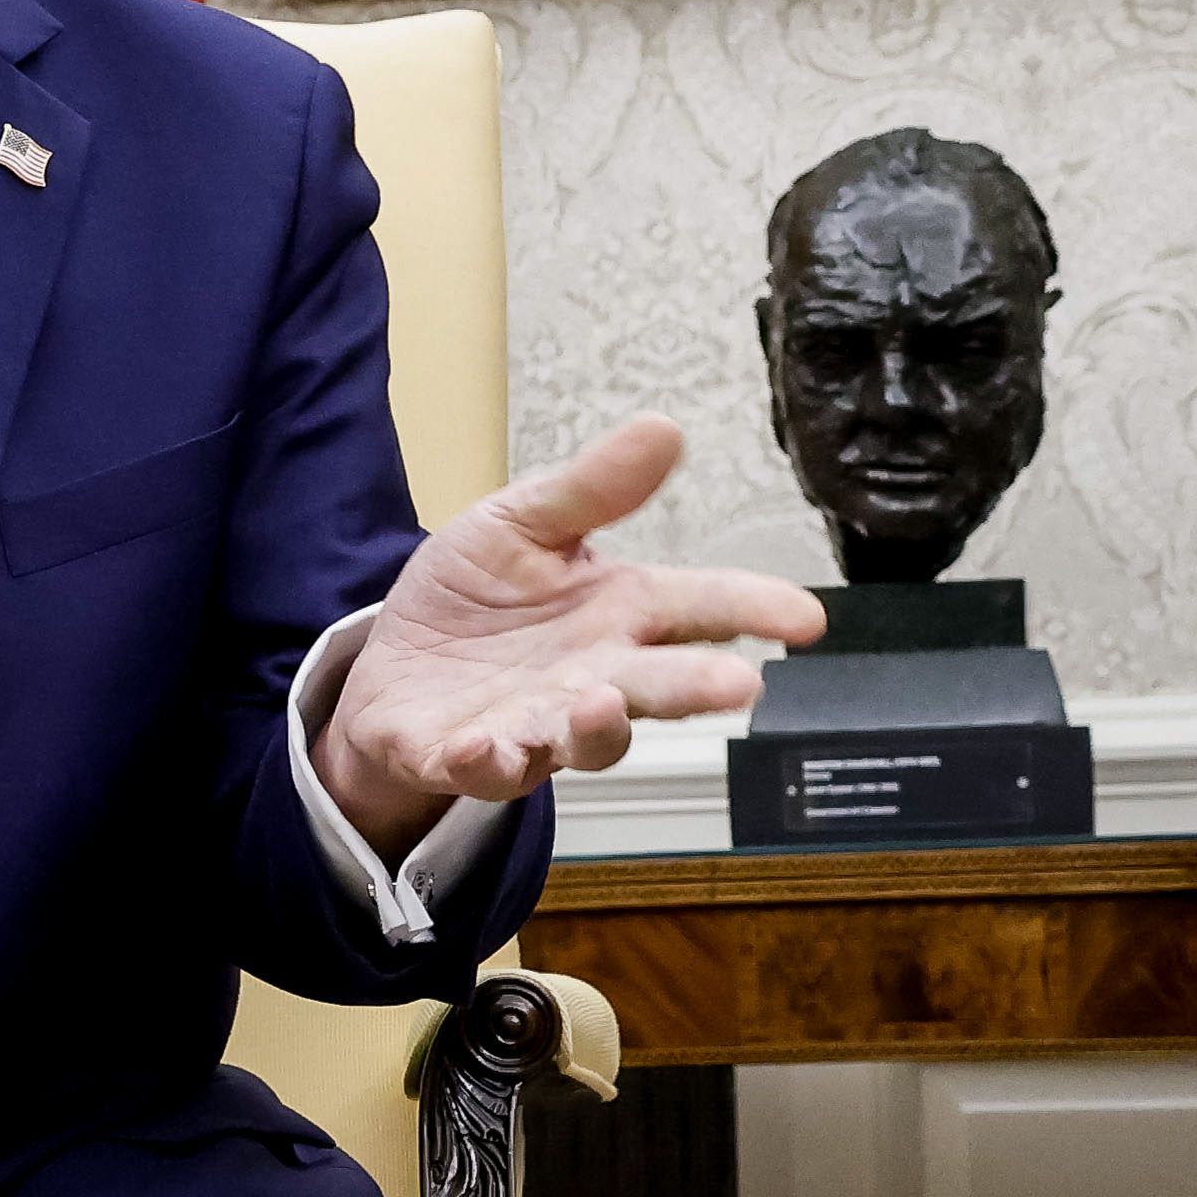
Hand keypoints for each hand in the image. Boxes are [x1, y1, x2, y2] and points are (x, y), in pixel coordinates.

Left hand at [314, 415, 828, 857]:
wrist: (392, 669)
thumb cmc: (473, 600)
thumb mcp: (522, 525)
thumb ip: (590, 490)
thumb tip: (662, 427)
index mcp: (616, 614)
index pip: (698, 607)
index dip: (752, 610)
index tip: (805, 618)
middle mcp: (591, 679)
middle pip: (655, 685)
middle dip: (696, 686)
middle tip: (740, 686)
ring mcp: (535, 726)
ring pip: (582, 740)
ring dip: (593, 728)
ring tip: (598, 702)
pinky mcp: (468, 759)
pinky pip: (485, 769)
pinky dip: (484, 761)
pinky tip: (476, 744)